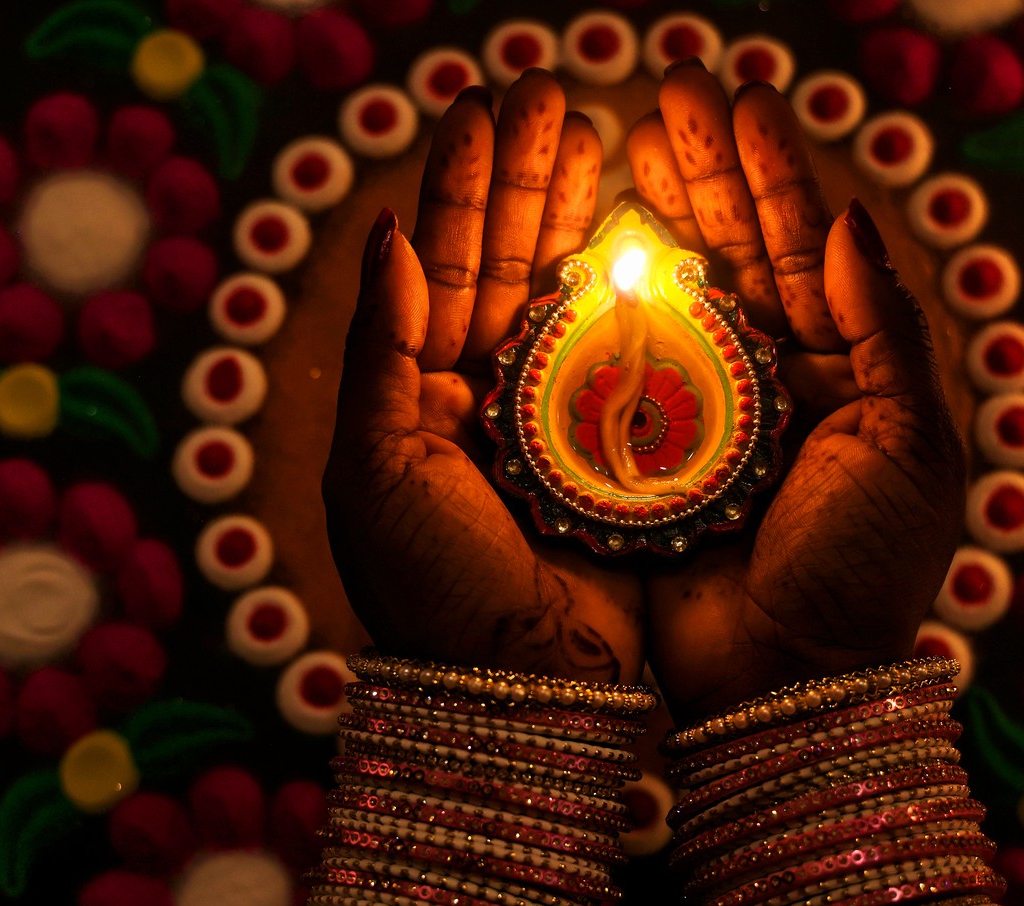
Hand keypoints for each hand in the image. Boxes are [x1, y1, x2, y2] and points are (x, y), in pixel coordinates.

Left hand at [323, 73, 643, 683]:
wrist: (522, 695)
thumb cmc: (431, 592)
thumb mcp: (376, 470)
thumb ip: (383, 349)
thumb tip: (389, 232)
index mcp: (419, 398)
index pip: (442, 266)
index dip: (467, 184)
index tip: (489, 105)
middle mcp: (487, 400)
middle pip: (509, 262)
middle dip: (530, 177)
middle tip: (556, 92)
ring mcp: (557, 423)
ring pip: (568, 296)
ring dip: (579, 215)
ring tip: (603, 136)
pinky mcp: (620, 453)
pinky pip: (627, 355)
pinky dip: (633, 292)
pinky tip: (647, 230)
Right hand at [626, 62, 966, 721]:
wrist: (787, 683)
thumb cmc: (865, 571)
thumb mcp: (910, 443)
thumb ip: (885, 327)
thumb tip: (848, 218)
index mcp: (844, 374)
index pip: (804, 250)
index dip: (770, 173)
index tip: (736, 98)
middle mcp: (771, 383)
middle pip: (734, 255)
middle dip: (701, 171)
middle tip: (663, 91)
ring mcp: (703, 417)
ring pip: (675, 296)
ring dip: (652, 217)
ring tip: (620, 140)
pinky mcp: (643, 456)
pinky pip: (621, 366)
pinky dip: (604, 304)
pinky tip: (583, 242)